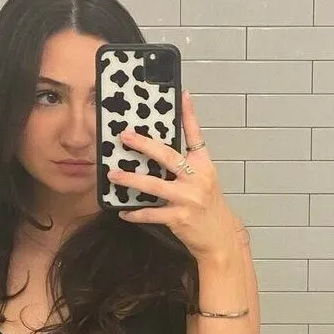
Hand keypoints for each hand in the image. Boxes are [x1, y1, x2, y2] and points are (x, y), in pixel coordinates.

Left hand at [106, 91, 239, 261]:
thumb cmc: (208, 207)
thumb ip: (188, 165)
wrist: (220, 238)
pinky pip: (151, 213)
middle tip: (125, 137)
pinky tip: (122, 211)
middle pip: (168, 156)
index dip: (189, 115)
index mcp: (203, 166)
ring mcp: (188, 199)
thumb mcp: (204, 181)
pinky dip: (135, 213)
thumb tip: (161, 151)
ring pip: (154, 185)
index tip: (183, 95)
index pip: (195, 136)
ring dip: (131, 179)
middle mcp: (197, 179)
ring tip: (113, 174)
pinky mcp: (179, 218)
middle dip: (144, 145)